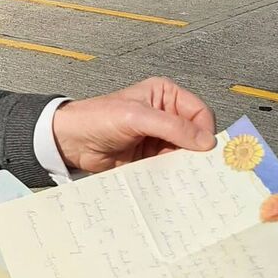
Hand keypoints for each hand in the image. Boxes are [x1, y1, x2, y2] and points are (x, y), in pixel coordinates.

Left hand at [52, 76, 215, 173]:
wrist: (71, 141)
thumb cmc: (99, 118)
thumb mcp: (137, 117)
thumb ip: (172, 126)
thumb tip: (206, 141)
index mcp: (166, 95)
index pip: (200, 113)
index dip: (204, 132)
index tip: (204, 152)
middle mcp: (166, 115)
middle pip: (195, 136)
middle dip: (196, 152)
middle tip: (198, 169)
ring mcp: (159, 137)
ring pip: (184, 154)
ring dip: (183, 165)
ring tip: (182, 176)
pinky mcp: (151, 157)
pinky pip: (170, 167)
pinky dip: (172, 175)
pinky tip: (170, 181)